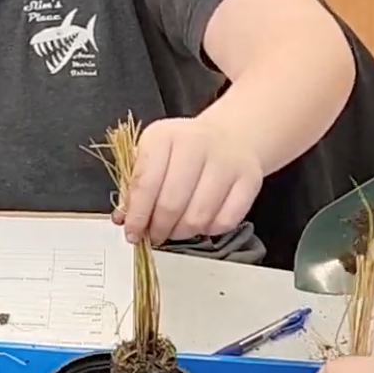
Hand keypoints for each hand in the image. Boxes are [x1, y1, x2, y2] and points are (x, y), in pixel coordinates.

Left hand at [115, 117, 262, 244]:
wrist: (229, 136)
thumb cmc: (183, 151)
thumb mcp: (152, 156)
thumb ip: (134, 187)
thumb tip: (124, 219)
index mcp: (164, 136)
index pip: (145, 183)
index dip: (137, 215)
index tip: (133, 233)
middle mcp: (196, 144)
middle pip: (171, 203)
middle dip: (159, 228)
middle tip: (153, 236)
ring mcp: (226, 161)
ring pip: (198, 216)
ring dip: (182, 232)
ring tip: (175, 229)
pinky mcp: (249, 179)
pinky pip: (225, 221)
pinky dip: (208, 230)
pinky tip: (200, 223)